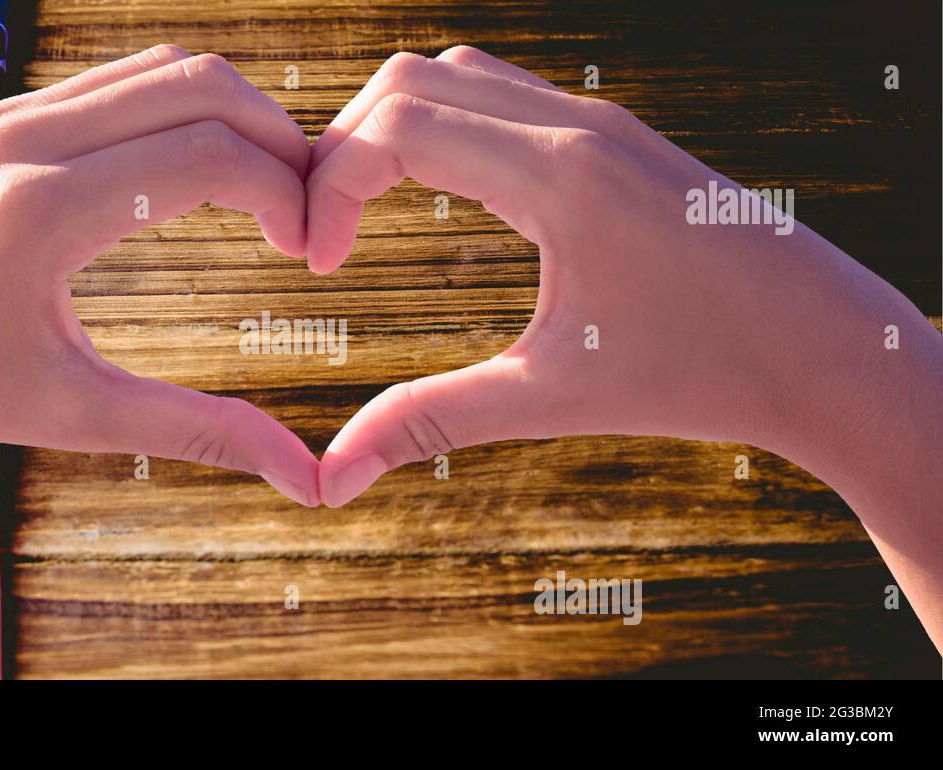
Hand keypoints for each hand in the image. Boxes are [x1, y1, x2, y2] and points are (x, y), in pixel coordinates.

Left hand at [0, 45, 318, 502]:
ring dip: (227, 113)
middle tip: (305, 204)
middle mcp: (23, 140)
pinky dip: (173, 110)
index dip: (287, 191)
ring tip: (262, 186)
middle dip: (276, 135)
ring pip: (157, 67)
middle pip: (199, 82)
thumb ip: (198, 432)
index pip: (211, 154)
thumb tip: (302, 476)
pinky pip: (110, 83)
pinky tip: (189, 173)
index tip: (308, 248)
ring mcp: (2, 116)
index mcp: (44, 211)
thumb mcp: (75, 414)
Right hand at [305, 48, 942, 643]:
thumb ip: (431, 422)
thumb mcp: (550, 398)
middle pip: (410, 80)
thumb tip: (333, 479)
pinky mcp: (617, 135)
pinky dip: (448, 126)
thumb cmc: (701, 374)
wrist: (828, 348)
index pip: (395, 127)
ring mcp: (601, 121)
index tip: (319, 261)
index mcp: (558, 176)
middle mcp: (577, 125)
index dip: (329, 186)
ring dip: (395, 127)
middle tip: (326, 230)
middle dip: (344, 147)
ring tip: (368, 209)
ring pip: (459, 75)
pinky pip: (506, 95)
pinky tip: (442, 195)